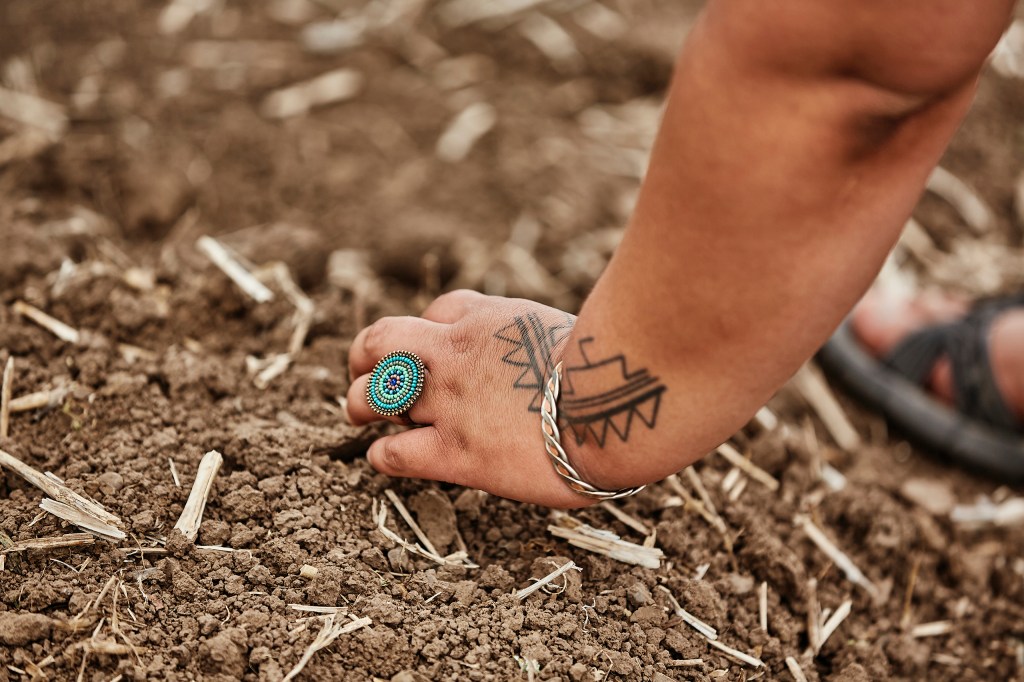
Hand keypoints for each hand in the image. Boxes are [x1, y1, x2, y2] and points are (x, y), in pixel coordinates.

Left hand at [346, 290, 597, 507]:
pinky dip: (382, 454)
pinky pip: (393, 451)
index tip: (437, 349)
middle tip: (365, 374)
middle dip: (365, 355)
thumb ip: (547, 345)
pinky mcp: (454, 451)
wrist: (618, 399)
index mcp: (490, 319)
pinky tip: (389, 458)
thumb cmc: (617, 368)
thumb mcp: (572, 330)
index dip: (430, 329)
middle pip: (382, 339)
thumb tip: (562, 366)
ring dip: (359, 402)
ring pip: (372, 394)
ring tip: (360, 413)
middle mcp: (456, 354)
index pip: (440, 309)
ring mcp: (449, 402)